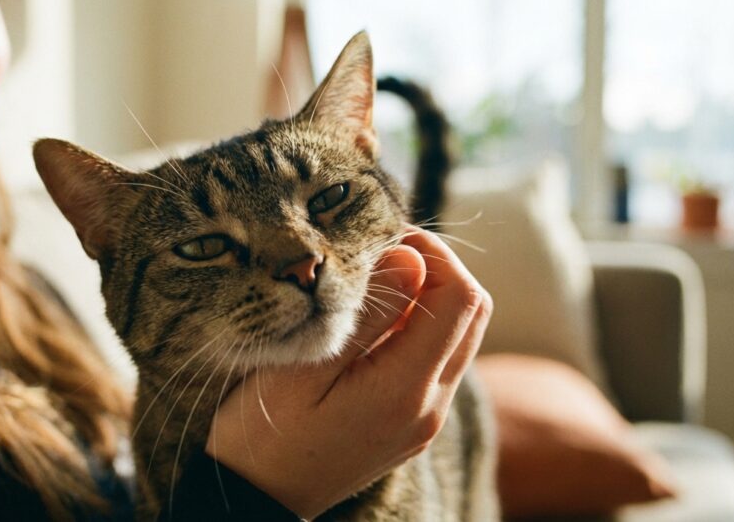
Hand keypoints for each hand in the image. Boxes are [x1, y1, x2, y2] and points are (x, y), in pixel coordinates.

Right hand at [205, 226, 492, 519]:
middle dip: (438, 269)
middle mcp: (430, 407)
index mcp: (405, 390)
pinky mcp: (414, 424)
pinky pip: (438, 361)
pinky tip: (373, 325)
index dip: (434, 254)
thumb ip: (367, 317)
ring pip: (460, 336)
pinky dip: (420, 328)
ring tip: (374, 286)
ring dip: (431, 298)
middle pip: (473, 314)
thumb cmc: (266, 436)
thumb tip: (413, 260)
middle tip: (382, 253)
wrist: (260, 500)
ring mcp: (425, 419)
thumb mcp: (303, 368)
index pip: (461, 300)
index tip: (386, 238)